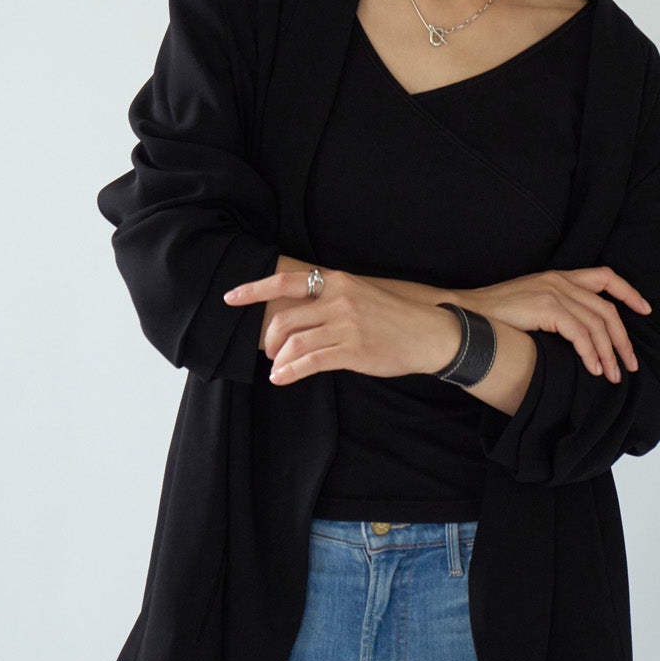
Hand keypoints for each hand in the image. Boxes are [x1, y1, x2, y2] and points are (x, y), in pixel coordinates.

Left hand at [223, 268, 459, 385]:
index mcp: (338, 281)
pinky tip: (282, 378)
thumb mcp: (360, 295)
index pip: (286, 281)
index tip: (231, 297)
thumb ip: (329, 300)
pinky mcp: (353, 351)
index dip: (254, 289)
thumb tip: (296, 315)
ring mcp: (346, 326)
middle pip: (285, 319)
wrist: (429, 333)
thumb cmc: (393, 317)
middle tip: (269, 352)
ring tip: (276, 369)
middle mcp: (339, 300)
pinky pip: (311, 362)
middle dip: (268, 339)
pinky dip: (290, 371)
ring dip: (278, 359)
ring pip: (294, 342)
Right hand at [458, 267, 650, 384]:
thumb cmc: (493, 317)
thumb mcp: (530, 305)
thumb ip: (554, 312)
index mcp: (558, 277)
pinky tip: (593, 369)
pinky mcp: (546, 307)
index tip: (644, 310)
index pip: (605, 277)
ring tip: (612, 375)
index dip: (629, 292)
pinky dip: (591, 353)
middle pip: (607, 308)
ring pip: (597, 323)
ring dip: (609, 353)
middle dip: (622, 339)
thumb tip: (578, 338)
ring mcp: (553, 292)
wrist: (465, 314)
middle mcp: (559, 280)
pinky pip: (580, 333)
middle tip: (629, 364)